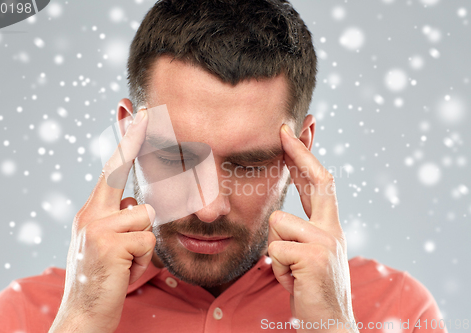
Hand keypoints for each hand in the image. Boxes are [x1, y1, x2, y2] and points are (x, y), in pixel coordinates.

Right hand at [49, 110, 155, 332]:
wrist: (83, 315)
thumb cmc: (103, 278)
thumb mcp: (107, 242)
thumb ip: (119, 218)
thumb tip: (136, 201)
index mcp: (90, 211)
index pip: (110, 169)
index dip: (125, 140)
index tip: (136, 113)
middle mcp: (89, 214)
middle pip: (119, 171)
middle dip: (133, 139)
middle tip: (144, 109)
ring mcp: (96, 227)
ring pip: (145, 215)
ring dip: (144, 242)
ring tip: (127, 261)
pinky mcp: (108, 244)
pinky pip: (148, 240)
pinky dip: (145, 259)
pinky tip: (127, 271)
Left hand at [267, 123, 357, 332]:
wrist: (328, 323)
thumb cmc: (310, 289)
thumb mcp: (306, 255)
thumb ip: (299, 231)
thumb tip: (279, 214)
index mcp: (330, 227)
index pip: (319, 184)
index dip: (305, 158)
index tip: (294, 133)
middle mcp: (333, 229)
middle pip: (316, 180)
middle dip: (298, 153)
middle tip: (284, 129)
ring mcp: (327, 240)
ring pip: (277, 222)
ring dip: (275, 250)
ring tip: (290, 270)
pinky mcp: (315, 255)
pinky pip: (275, 248)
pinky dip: (276, 268)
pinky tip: (292, 280)